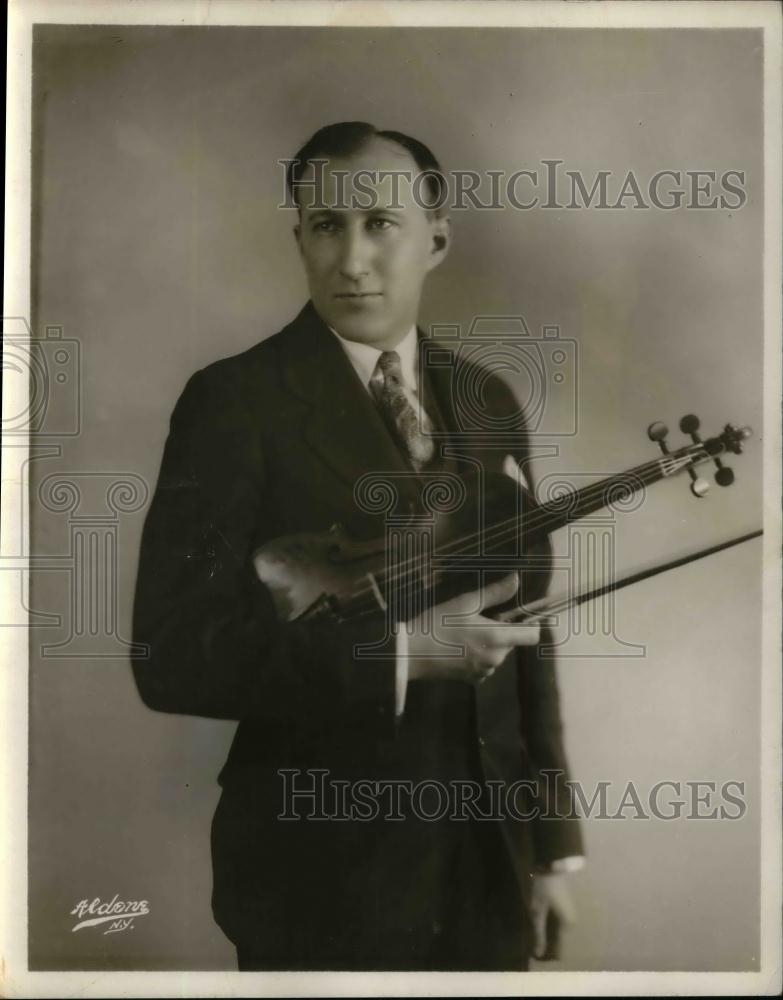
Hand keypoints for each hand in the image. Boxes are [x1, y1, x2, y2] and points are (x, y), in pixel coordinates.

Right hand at [407, 573, 540, 683]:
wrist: (411, 653)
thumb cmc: (437, 624)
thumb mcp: (465, 603)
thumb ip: (495, 593)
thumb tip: (516, 580)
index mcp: (497, 638)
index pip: (532, 636)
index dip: (529, 624)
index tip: (515, 616)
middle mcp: (496, 658)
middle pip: (513, 643)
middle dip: (502, 631)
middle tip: (477, 620)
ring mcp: (485, 672)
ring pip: (498, 654)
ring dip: (490, 644)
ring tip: (464, 634)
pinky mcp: (473, 681)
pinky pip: (485, 666)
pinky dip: (479, 657)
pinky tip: (459, 649)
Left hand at [530, 872, 577, 960]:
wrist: (552, 867)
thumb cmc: (544, 889)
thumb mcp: (538, 911)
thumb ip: (539, 933)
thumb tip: (538, 954)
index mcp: (567, 925)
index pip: (560, 949)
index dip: (548, 955)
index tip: (536, 957)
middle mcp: (572, 923)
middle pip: (559, 941)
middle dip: (547, 946)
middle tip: (532, 945)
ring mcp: (569, 916)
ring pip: (558, 933)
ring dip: (547, 936)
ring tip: (534, 937)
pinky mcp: (565, 909)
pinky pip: (557, 925)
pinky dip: (549, 928)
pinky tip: (539, 927)